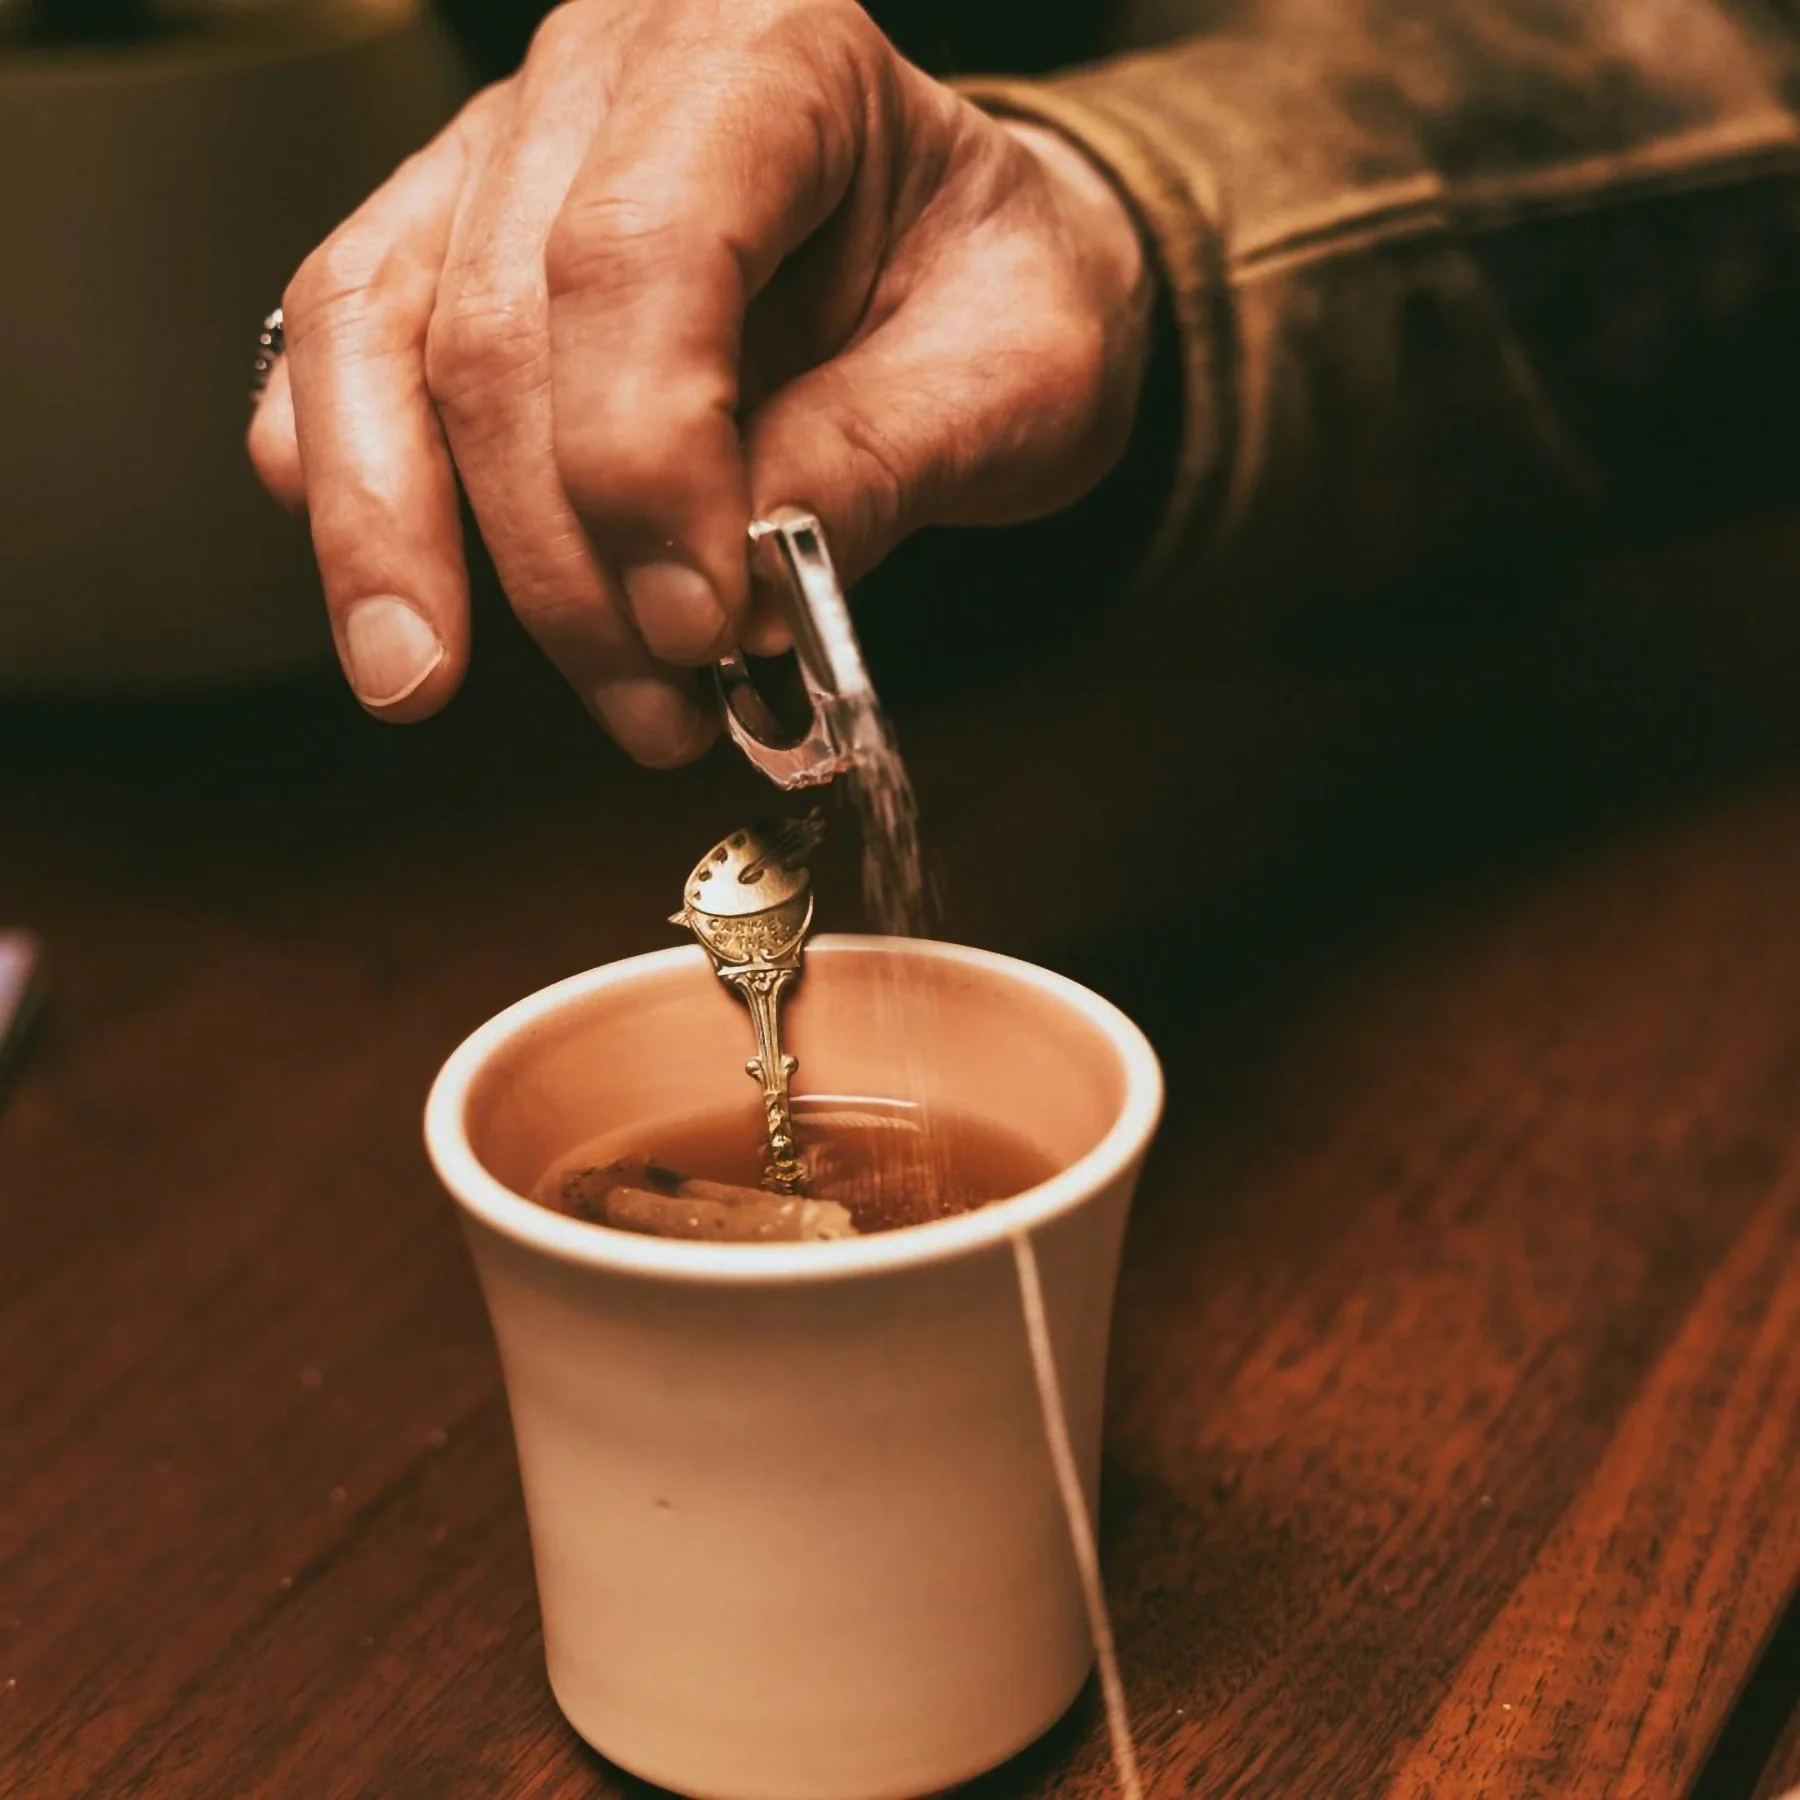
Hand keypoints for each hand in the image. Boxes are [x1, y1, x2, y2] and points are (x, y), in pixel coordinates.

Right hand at [249, 0, 1152, 764]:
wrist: (969, 262)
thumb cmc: (995, 293)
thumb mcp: (1020, 374)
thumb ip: (887, 462)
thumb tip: (744, 598)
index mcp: (769, 56)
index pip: (642, 254)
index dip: (644, 462)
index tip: (702, 626)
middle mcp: (607, 74)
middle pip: (502, 325)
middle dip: (563, 558)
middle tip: (655, 704)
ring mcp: (503, 152)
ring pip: (377, 331)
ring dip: (401, 536)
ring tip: (431, 683)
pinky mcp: (450, 239)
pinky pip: (337, 343)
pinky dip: (344, 471)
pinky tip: (381, 582)